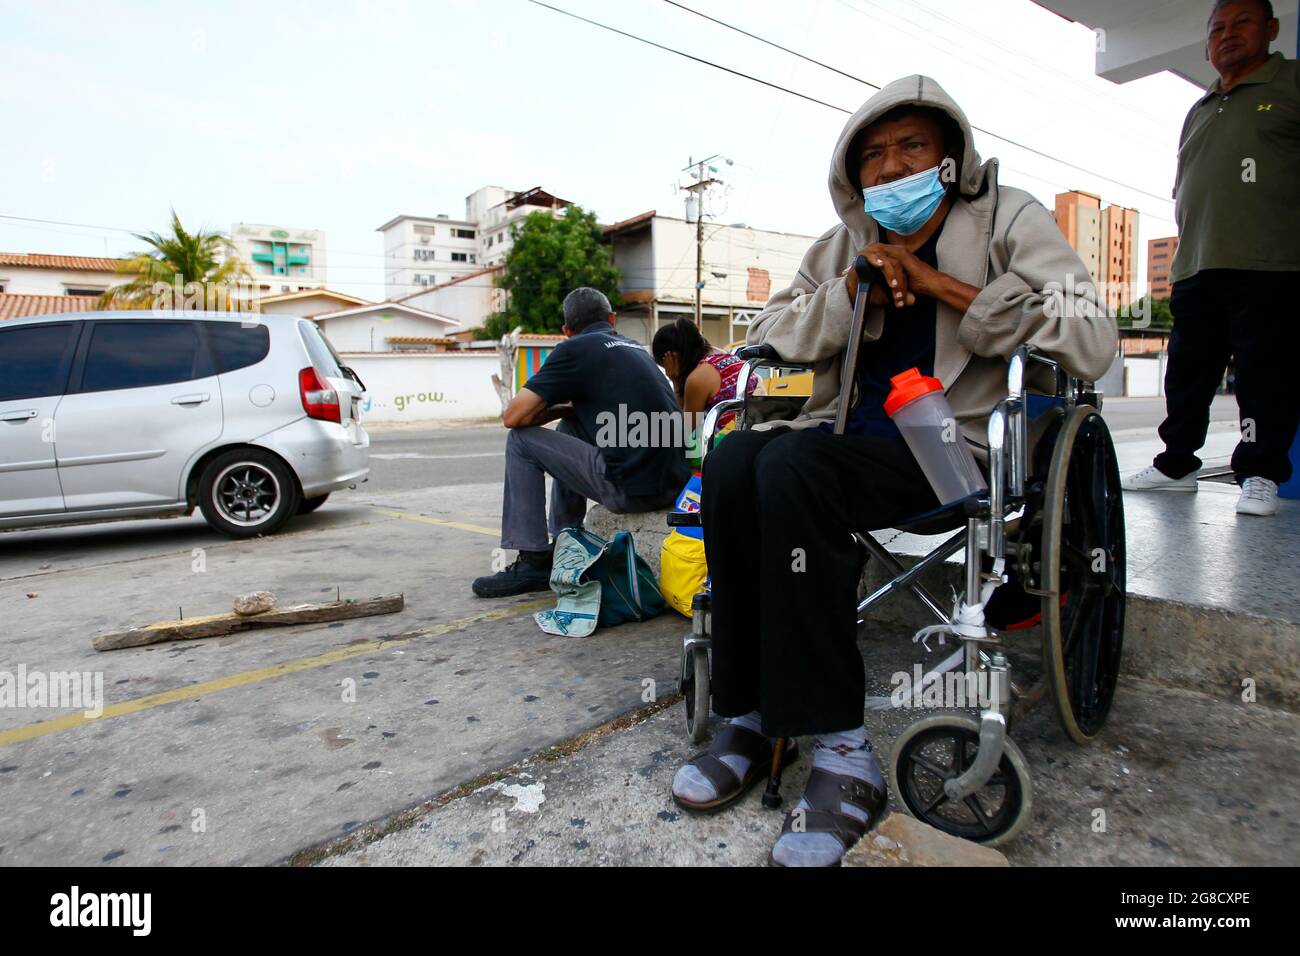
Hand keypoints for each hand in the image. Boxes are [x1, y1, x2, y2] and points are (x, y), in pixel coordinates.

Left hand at [844, 243, 981, 315]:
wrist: (933, 284)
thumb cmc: (918, 285)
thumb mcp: (896, 285)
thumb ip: (887, 285)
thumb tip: (877, 291)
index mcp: (892, 258)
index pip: (872, 258)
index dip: (859, 264)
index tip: (846, 273)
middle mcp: (895, 252)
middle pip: (870, 252)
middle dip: (855, 261)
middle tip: (843, 271)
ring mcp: (899, 252)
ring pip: (875, 252)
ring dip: (861, 261)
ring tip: (849, 271)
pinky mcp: (903, 255)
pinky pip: (884, 256)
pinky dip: (872, 261)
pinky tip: (861, 269)